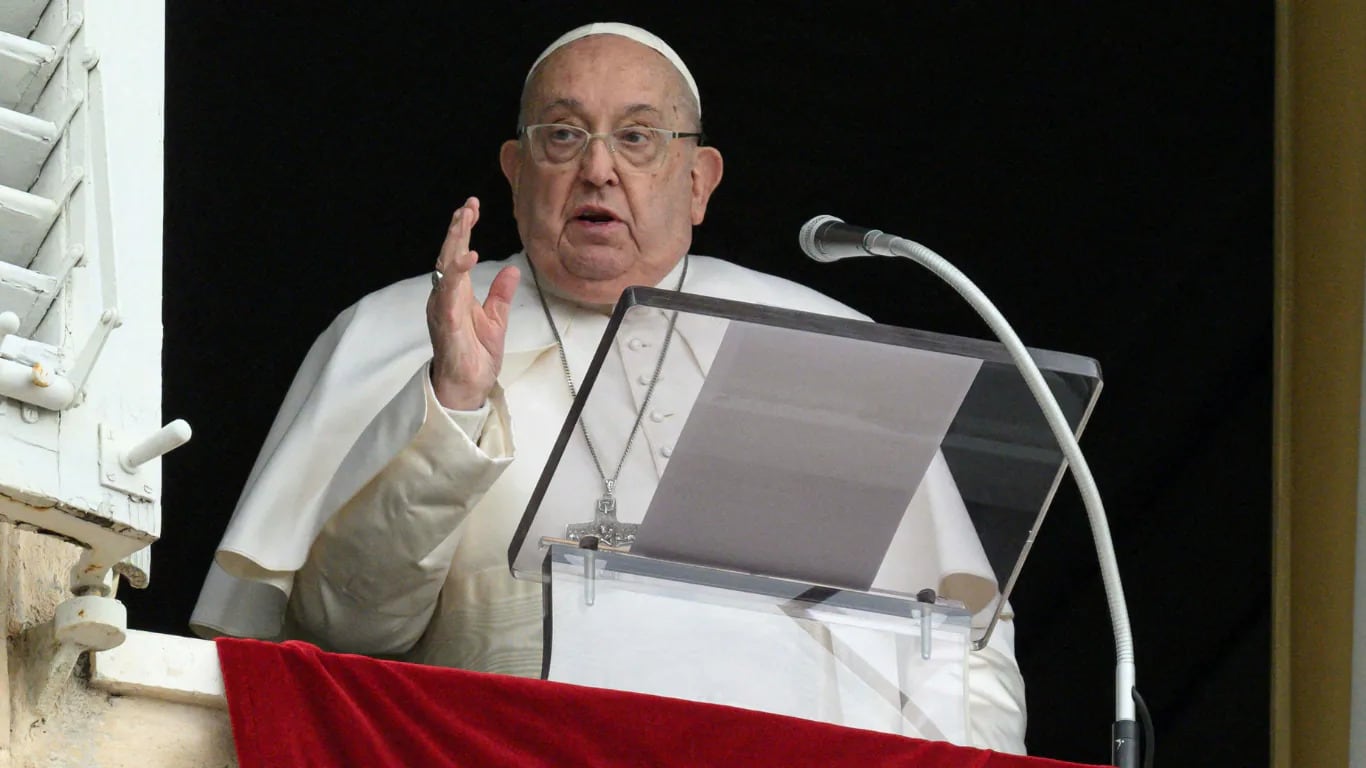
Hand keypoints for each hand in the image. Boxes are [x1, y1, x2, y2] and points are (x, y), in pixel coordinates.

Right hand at [426, 197, 520, 409]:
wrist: (469, 386)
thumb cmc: (476, 355)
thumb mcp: (496, 319)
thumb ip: (500, 293)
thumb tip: (511, 269)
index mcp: (457, 293)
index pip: (458, 255)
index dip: (464, 230)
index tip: (472, 207)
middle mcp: (446, 296)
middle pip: (449, 254)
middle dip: (458, 228)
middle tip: (468, 205)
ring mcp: (443, 308)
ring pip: (445, 267)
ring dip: (454, 242)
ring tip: (465, 219)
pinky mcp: (446, 322)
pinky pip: (450, 293)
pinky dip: (457, 274)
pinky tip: (468, 257)